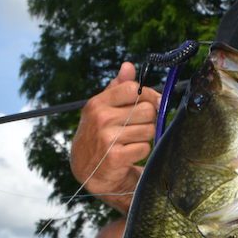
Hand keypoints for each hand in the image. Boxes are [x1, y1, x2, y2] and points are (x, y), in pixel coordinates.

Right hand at [70, 62, 160, 210]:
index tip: (149, 103)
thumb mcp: (102, 109)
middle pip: (147, 110)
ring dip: (145, 137)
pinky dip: (141, 152)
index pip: (133, 89)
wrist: (87, 171)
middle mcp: (101, 118)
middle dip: (149, 120)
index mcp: (98, 103)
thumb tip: (128, 66)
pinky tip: (129, 154)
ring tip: (131, 141)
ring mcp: (107, 138)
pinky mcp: (115, 157)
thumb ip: (117, 88)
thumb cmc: (98, 135)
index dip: (147, 96)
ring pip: (149, 130)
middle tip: (139, 127)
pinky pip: (144, 147)